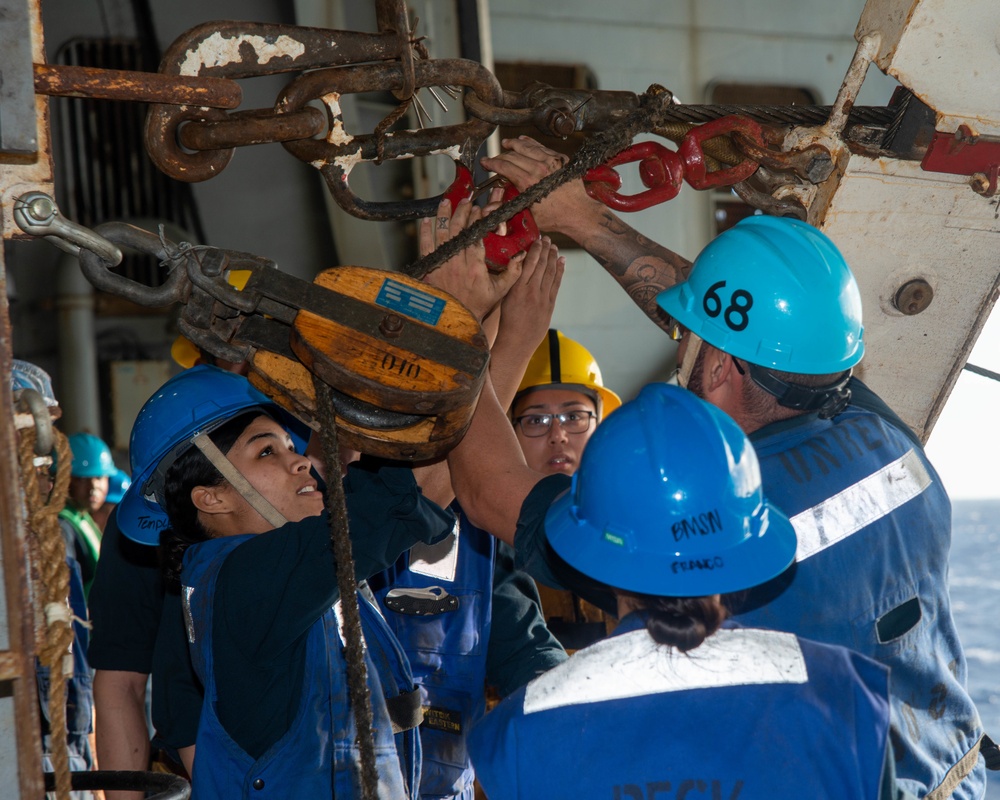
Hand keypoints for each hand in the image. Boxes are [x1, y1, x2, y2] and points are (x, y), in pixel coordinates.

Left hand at [419, 197, 522, 320]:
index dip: (476, 221)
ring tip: (446, 202)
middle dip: (461, 213)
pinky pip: (426, 247)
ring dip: (443, 216)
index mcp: (475, 268)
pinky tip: (427, 220)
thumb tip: (522, 255)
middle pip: (458, 232)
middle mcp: (457, 265)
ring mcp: (442, 266)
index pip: (475, 238)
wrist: (456, 319)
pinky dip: (425, 232)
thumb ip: (512, 273)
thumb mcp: (500, 291)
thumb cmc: (478, 305)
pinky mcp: (430, 269)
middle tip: (466, 201)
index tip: (478, 210)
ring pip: (441, 235)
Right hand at [480, 136, 601, 234]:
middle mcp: (539, 169)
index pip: (504, 166)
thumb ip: (507, 208)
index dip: (492, 163)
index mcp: (528, 183)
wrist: (579, 213)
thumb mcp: (527, 214)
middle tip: (495, 158)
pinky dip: (531, 142)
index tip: (485, 162)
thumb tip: (488, 208)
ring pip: (527, 147)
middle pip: (513, 155)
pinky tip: (524, 141)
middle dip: (501, 155)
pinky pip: (542, 147)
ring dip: (514, 144)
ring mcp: (551, 162)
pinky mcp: (561, 159)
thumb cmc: (554, 217)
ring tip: (506, 143)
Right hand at [497, 236, 563, 353]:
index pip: (529, 263)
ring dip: (553, 258)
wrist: (517, 342)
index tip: (537, 239)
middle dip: (545, 250)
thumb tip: (519, 265)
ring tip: (555, 247)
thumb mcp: (505, 299)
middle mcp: (531, 292)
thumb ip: (513, 282)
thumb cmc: (507, 321)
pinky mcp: (550, 306)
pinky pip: (556, 285)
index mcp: (517, 289)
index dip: (535, 250)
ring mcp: (542, 299)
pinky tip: (561, 262)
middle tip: (548, 239)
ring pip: (550, 273)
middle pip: (541, 266)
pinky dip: (560, 272)